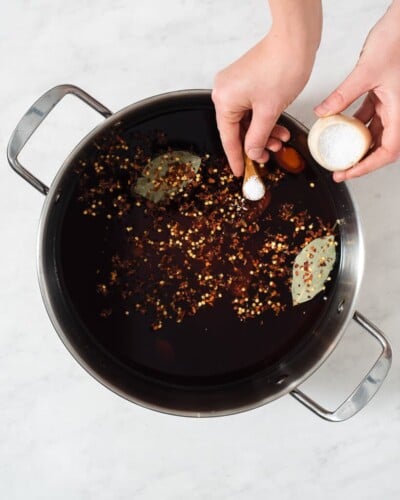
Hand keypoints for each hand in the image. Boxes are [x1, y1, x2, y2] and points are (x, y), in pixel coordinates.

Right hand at [212, 0, 321, 175]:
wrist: (296, 39)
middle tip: (268, 157)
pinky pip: (252, 108)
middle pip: (238, 129)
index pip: (229, 138)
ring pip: (247, 120)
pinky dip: (265, 119)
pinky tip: (279, 128)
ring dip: (264, 132)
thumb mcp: (269, 111)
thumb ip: (258, 137)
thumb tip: (252, 153)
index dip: (236, 157)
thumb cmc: (282, 65)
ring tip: (280, 142)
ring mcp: (236, 85)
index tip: (240, 171)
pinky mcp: (247, 81)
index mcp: (224, 100)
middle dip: (256, 143)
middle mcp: (225, 91)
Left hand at [314, 1, 399, 181]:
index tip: (347, 172)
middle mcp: (398, 111)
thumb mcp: (365, 72)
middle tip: (340, 170)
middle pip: (381, 148)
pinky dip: (354, 125)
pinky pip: (368, 118)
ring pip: (374, 134)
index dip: (367, 167)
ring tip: (336, 153)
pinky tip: (338, 127)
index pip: (387, 151)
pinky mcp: (383, 96)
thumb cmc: (396, 41)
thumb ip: (343, 95)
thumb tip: (322, 113)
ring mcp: (391, 104)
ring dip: (355, 145)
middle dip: (360, 162)